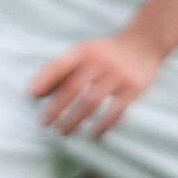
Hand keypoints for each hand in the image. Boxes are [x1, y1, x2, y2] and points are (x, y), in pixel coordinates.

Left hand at [29, 31, 163, 138]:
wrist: (146, 41)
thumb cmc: (107, 52)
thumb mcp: (84, 53)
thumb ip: (61, 70)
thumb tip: (35, 94)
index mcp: (85, 51)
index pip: (60, 65)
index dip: (44, 80)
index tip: (30, 96)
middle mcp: (101, 61)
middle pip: (73, 87)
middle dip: (56, 107)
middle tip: (45, 124)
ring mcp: (119, 74)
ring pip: (92, 101)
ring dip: (75, 119)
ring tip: (63, 133)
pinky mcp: (135, 87)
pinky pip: (116, 110)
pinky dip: (103, 125)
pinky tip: (94, 135)